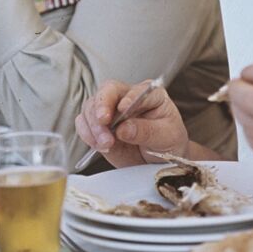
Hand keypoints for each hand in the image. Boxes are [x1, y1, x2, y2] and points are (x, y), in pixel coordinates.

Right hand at [75, 79, 189, 167]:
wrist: (160, 161)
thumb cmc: (168, 142)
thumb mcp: (166, 137)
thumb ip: (147, 131)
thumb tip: (124, 128)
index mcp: (149, 94)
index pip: (135, 90)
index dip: (128, 98)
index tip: (123, 108)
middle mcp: (127, 98)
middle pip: (107, 92)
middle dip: (102, 107)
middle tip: (103, 123)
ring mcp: (111, 111)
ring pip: (91, 107)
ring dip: (93, 126)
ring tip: (106, 144)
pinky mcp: (99, 126)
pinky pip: (84, 123)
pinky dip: (86, 134)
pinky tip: (98, 145)